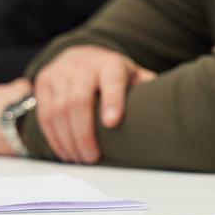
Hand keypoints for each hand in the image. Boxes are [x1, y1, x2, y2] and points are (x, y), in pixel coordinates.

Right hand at [33, 45, 155, 163]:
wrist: (82, 55)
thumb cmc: (113, 74)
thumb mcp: (133, 76)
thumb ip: (147, 90)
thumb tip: (171, 112)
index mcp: (110, 65)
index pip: (112, 80)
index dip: (112, 101)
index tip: (112, 122)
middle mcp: (83, 65)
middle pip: (78, 101)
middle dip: (84, 133)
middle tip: (92, 157)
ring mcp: (61, 72)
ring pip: (58, 110)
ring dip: (67, 140)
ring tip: (79, 159)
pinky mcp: (44, 82)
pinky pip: (44, 114)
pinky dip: (53, 137)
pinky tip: (64, 151)